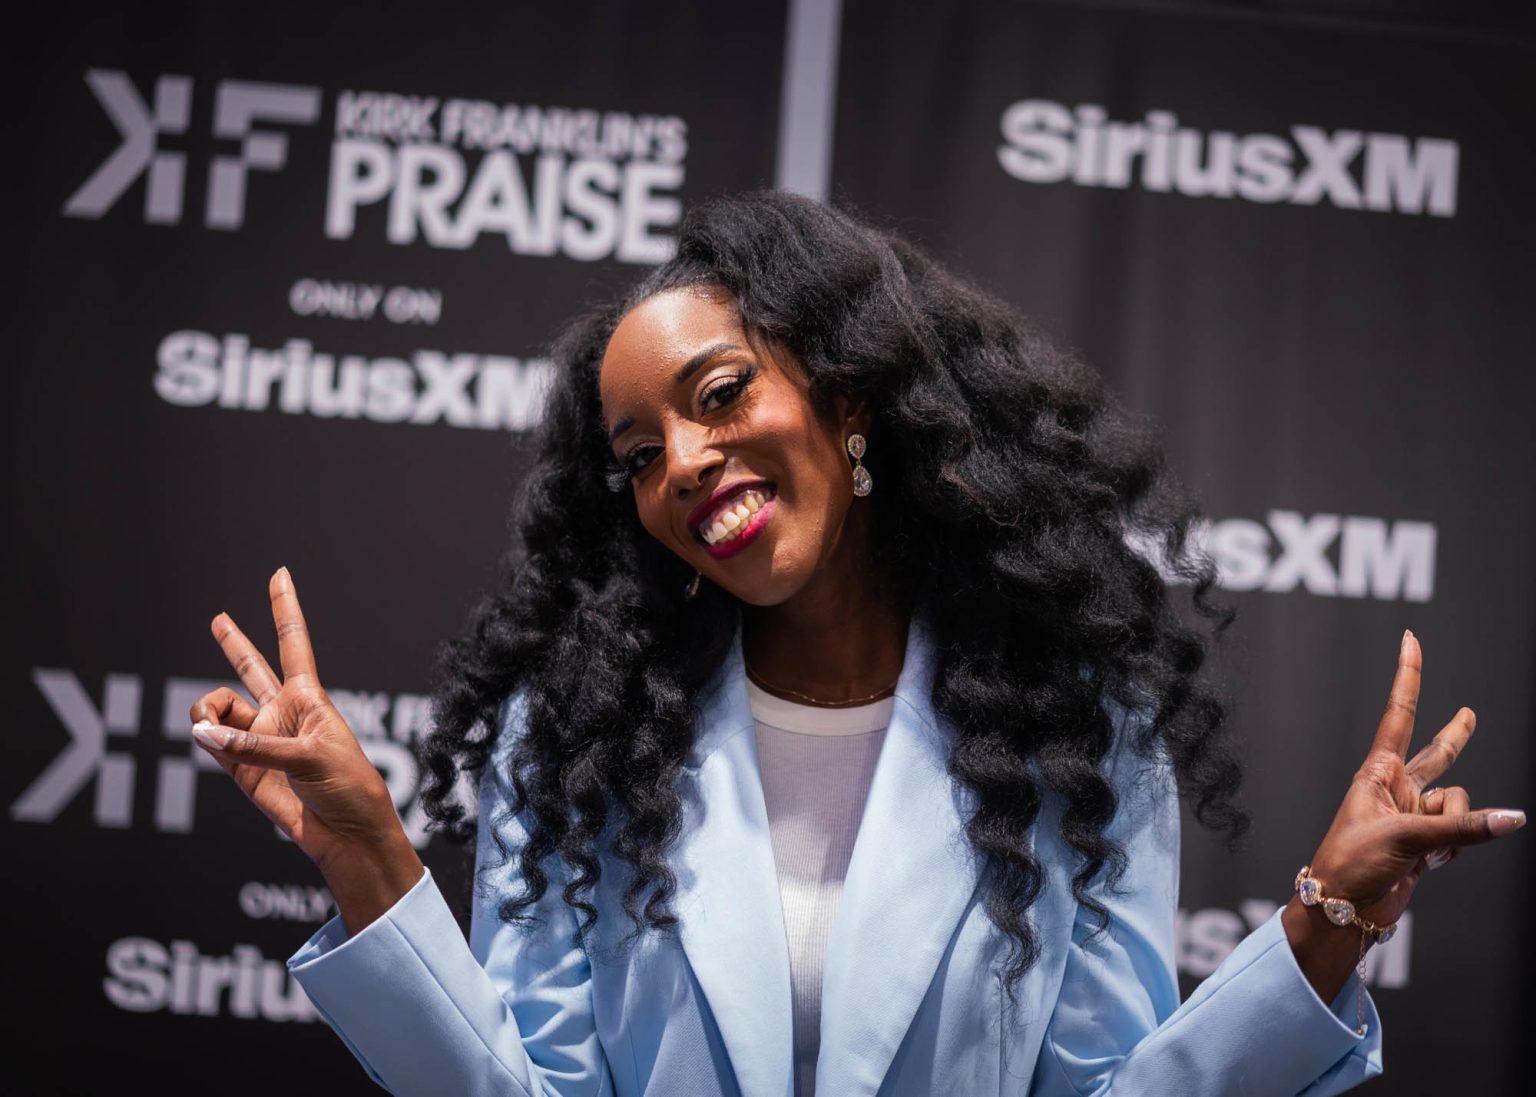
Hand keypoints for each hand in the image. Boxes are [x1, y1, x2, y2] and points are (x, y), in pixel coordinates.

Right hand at [189, 567, 411, 877]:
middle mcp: (282, 712)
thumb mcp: (310, 757)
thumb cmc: (348, 786)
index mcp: (309, 697)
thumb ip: (254, 746)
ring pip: (218, 708)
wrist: (347, 835)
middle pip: (252, 667)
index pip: (293, 642)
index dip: (284, 608)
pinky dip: (204, 737)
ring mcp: (260, 740)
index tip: (280, 573)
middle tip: (218, 619)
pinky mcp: (243, 770)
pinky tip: (203, 736)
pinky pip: (212, 742)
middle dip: (234, 643)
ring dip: (205, 709)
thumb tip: (202, 735)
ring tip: (207, 725)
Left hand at [1303, 629, 1524, 929]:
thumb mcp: (1406, 838)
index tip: (1410, 640)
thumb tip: (1513, 819)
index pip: (1399, 715)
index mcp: (1377, 772)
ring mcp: (1411, 816)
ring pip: (1458, 803)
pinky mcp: (1424, 844)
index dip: (1409, 676)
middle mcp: (1395, 788)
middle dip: (1455, 737)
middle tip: (1469, 713)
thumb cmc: (1352, 863)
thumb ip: (1462, 829)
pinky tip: (1428, 866)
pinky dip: (1454, 849)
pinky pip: (1460, 834)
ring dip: (1455, 826)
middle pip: (1436, 755)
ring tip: (1425, 850)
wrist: (1343, 908)